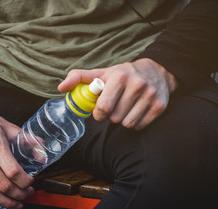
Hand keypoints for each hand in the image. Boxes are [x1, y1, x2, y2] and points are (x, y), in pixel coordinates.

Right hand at [0, 91, 33, 208]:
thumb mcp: (6, 125)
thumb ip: (25, 139)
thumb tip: (41, 150)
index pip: (14, 172)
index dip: (26, 181)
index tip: (32, 181)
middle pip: (5, 186)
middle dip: (21, 194)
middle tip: (29, 193)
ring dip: (7, 203)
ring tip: (18, 204)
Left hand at [58, 58, 177, 129]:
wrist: (156, 70)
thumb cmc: (122, 74)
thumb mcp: (100, 72)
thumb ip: (78, 78)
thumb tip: (61, 88)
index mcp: (119, 76)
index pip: (104, 107)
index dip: (98, 112)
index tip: (100, 109)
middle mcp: (137, 85)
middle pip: (114, 118)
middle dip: (110, 116)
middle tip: (114, 107)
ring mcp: (150, 96)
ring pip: (127, 124)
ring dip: (122, 120)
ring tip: (124, 108)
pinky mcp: (159, 106)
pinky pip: (139, 126)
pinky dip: (134, 122)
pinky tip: (134, 111)